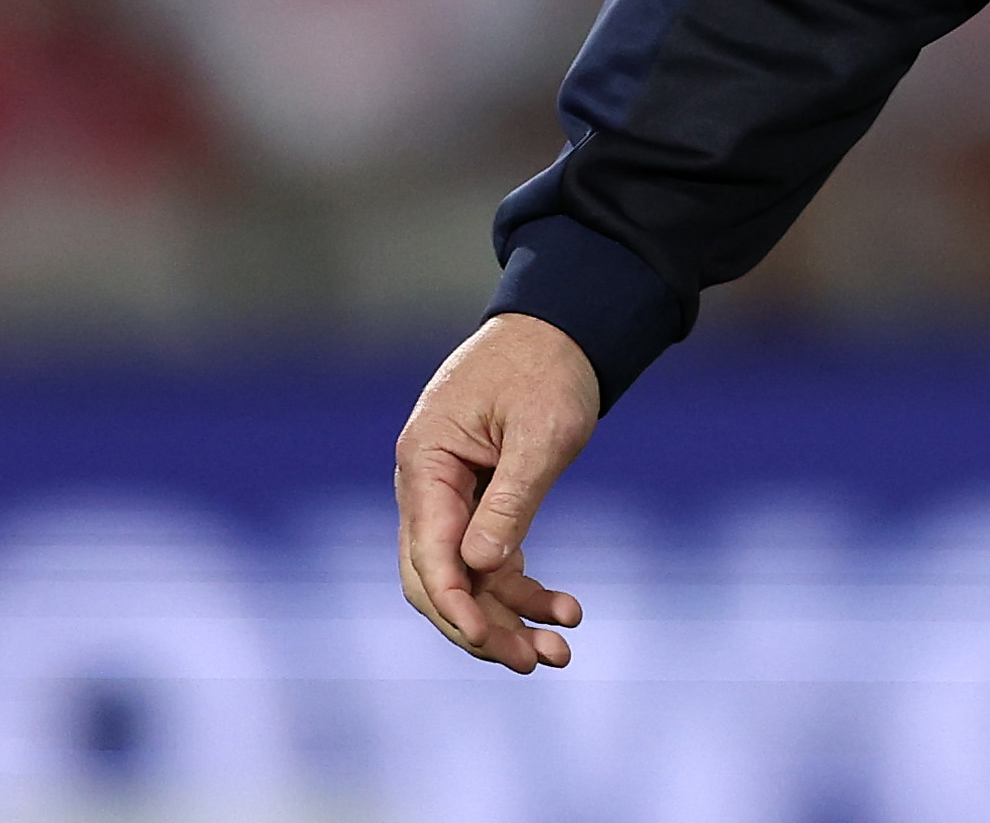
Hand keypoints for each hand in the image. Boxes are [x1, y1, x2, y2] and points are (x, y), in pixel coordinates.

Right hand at [395, 313, 601, 671]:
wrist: (564, 326)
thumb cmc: (550, 368)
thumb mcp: (542, 431)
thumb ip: (511, 497)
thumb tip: (480, 566)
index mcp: (425, 461)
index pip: (428, 551)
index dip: (455, 603)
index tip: (487, 641)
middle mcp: (425, 484)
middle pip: (437, 578)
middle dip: (481, 626)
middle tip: (534, 662)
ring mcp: (448, 495)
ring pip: (466, 578)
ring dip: (506, 617)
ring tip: (559, 653)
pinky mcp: (478, 501)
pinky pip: (490, 560)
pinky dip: (521, 588)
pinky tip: (563, 611)